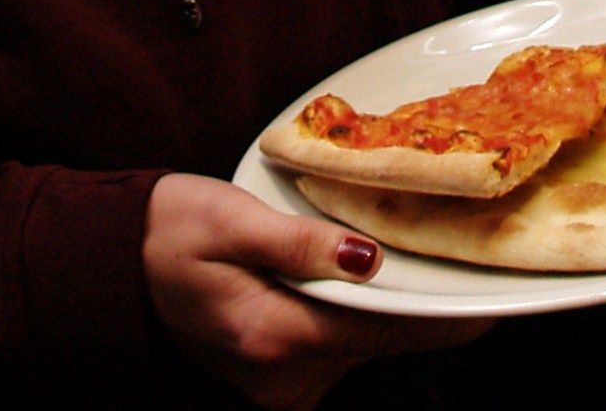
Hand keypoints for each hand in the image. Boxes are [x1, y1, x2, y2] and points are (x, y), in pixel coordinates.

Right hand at [143, 172, 489, 408]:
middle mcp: (283, 378)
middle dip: (422, 306)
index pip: (381, 331)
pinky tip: (371, 279)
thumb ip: (299, 245)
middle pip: (379, 341)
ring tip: (427, 262)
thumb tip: (367, 260)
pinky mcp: (277, 376)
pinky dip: (361, 316)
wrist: (117, 265)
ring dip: (392, 310)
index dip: (440, 318)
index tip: (487, 305)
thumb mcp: (231, 220)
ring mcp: (280, 385)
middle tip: (465, 260)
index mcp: (276, 337)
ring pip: (361, 344)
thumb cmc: (171, 231)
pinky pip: (338, 346)